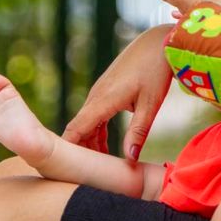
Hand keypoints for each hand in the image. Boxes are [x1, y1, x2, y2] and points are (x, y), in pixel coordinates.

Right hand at [61, 25, 173, 160]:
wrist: (158, 42)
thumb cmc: (156, 70)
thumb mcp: (151, 103)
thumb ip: (138, 131)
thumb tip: (129, 159)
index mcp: (103, 100)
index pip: (76, 130)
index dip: (68, 150)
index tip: (63, 171)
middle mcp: (96, 96)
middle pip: (79, 130)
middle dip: (79, 152)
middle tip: (81, 178)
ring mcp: (100, 92)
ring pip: (87, 123)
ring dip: (90, 143)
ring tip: (96, 166)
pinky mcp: (107, 90)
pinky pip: (95, 115)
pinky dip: (96, 131)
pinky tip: (104, 145)